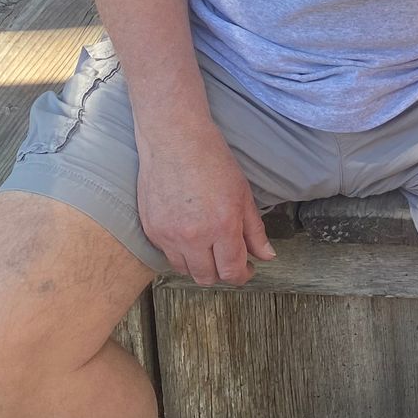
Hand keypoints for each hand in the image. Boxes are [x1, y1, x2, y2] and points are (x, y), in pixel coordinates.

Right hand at [136, 128, 274, 285]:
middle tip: (228, 260)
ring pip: (185, 270)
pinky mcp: (152, 230)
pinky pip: (168, 254)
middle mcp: (193, 236)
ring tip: (208, 247)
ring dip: (199, 265)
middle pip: (207, 278)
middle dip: (221, 273)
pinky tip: (189, 233)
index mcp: (222, 227)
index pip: (231, 271)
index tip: (246, 269)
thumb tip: (266, 255)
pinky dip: (180, 251)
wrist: (174, 140)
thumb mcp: (243, 194)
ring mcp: (168, 235)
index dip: (242, 275)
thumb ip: (254, 231)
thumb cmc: (211, 160)